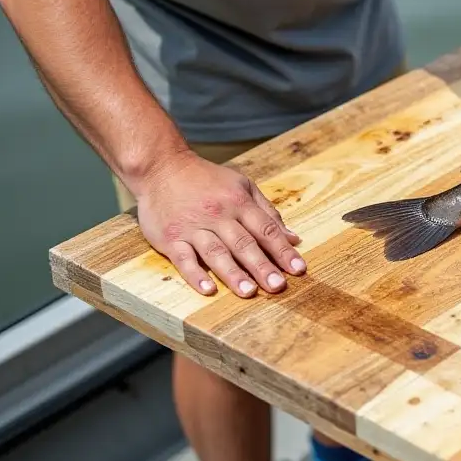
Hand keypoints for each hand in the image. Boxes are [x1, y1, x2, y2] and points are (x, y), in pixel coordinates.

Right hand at [133, 151, 304, 297]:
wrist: (162, 168)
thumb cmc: (206, 179)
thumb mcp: (242, 185)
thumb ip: (267, 212)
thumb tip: (292, 237)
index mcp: (238, 202)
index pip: (266, 229)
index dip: (283, 250)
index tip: (298, 269)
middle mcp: (218, 215)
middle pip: (243, 244)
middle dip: (262, 266)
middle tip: (278, 286)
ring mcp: (193, 228)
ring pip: (216, 252)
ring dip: (233, 273)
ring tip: (249, 292)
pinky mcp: (171, 238)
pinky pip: (184, 259)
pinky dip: (195, 275)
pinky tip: (208, 290)